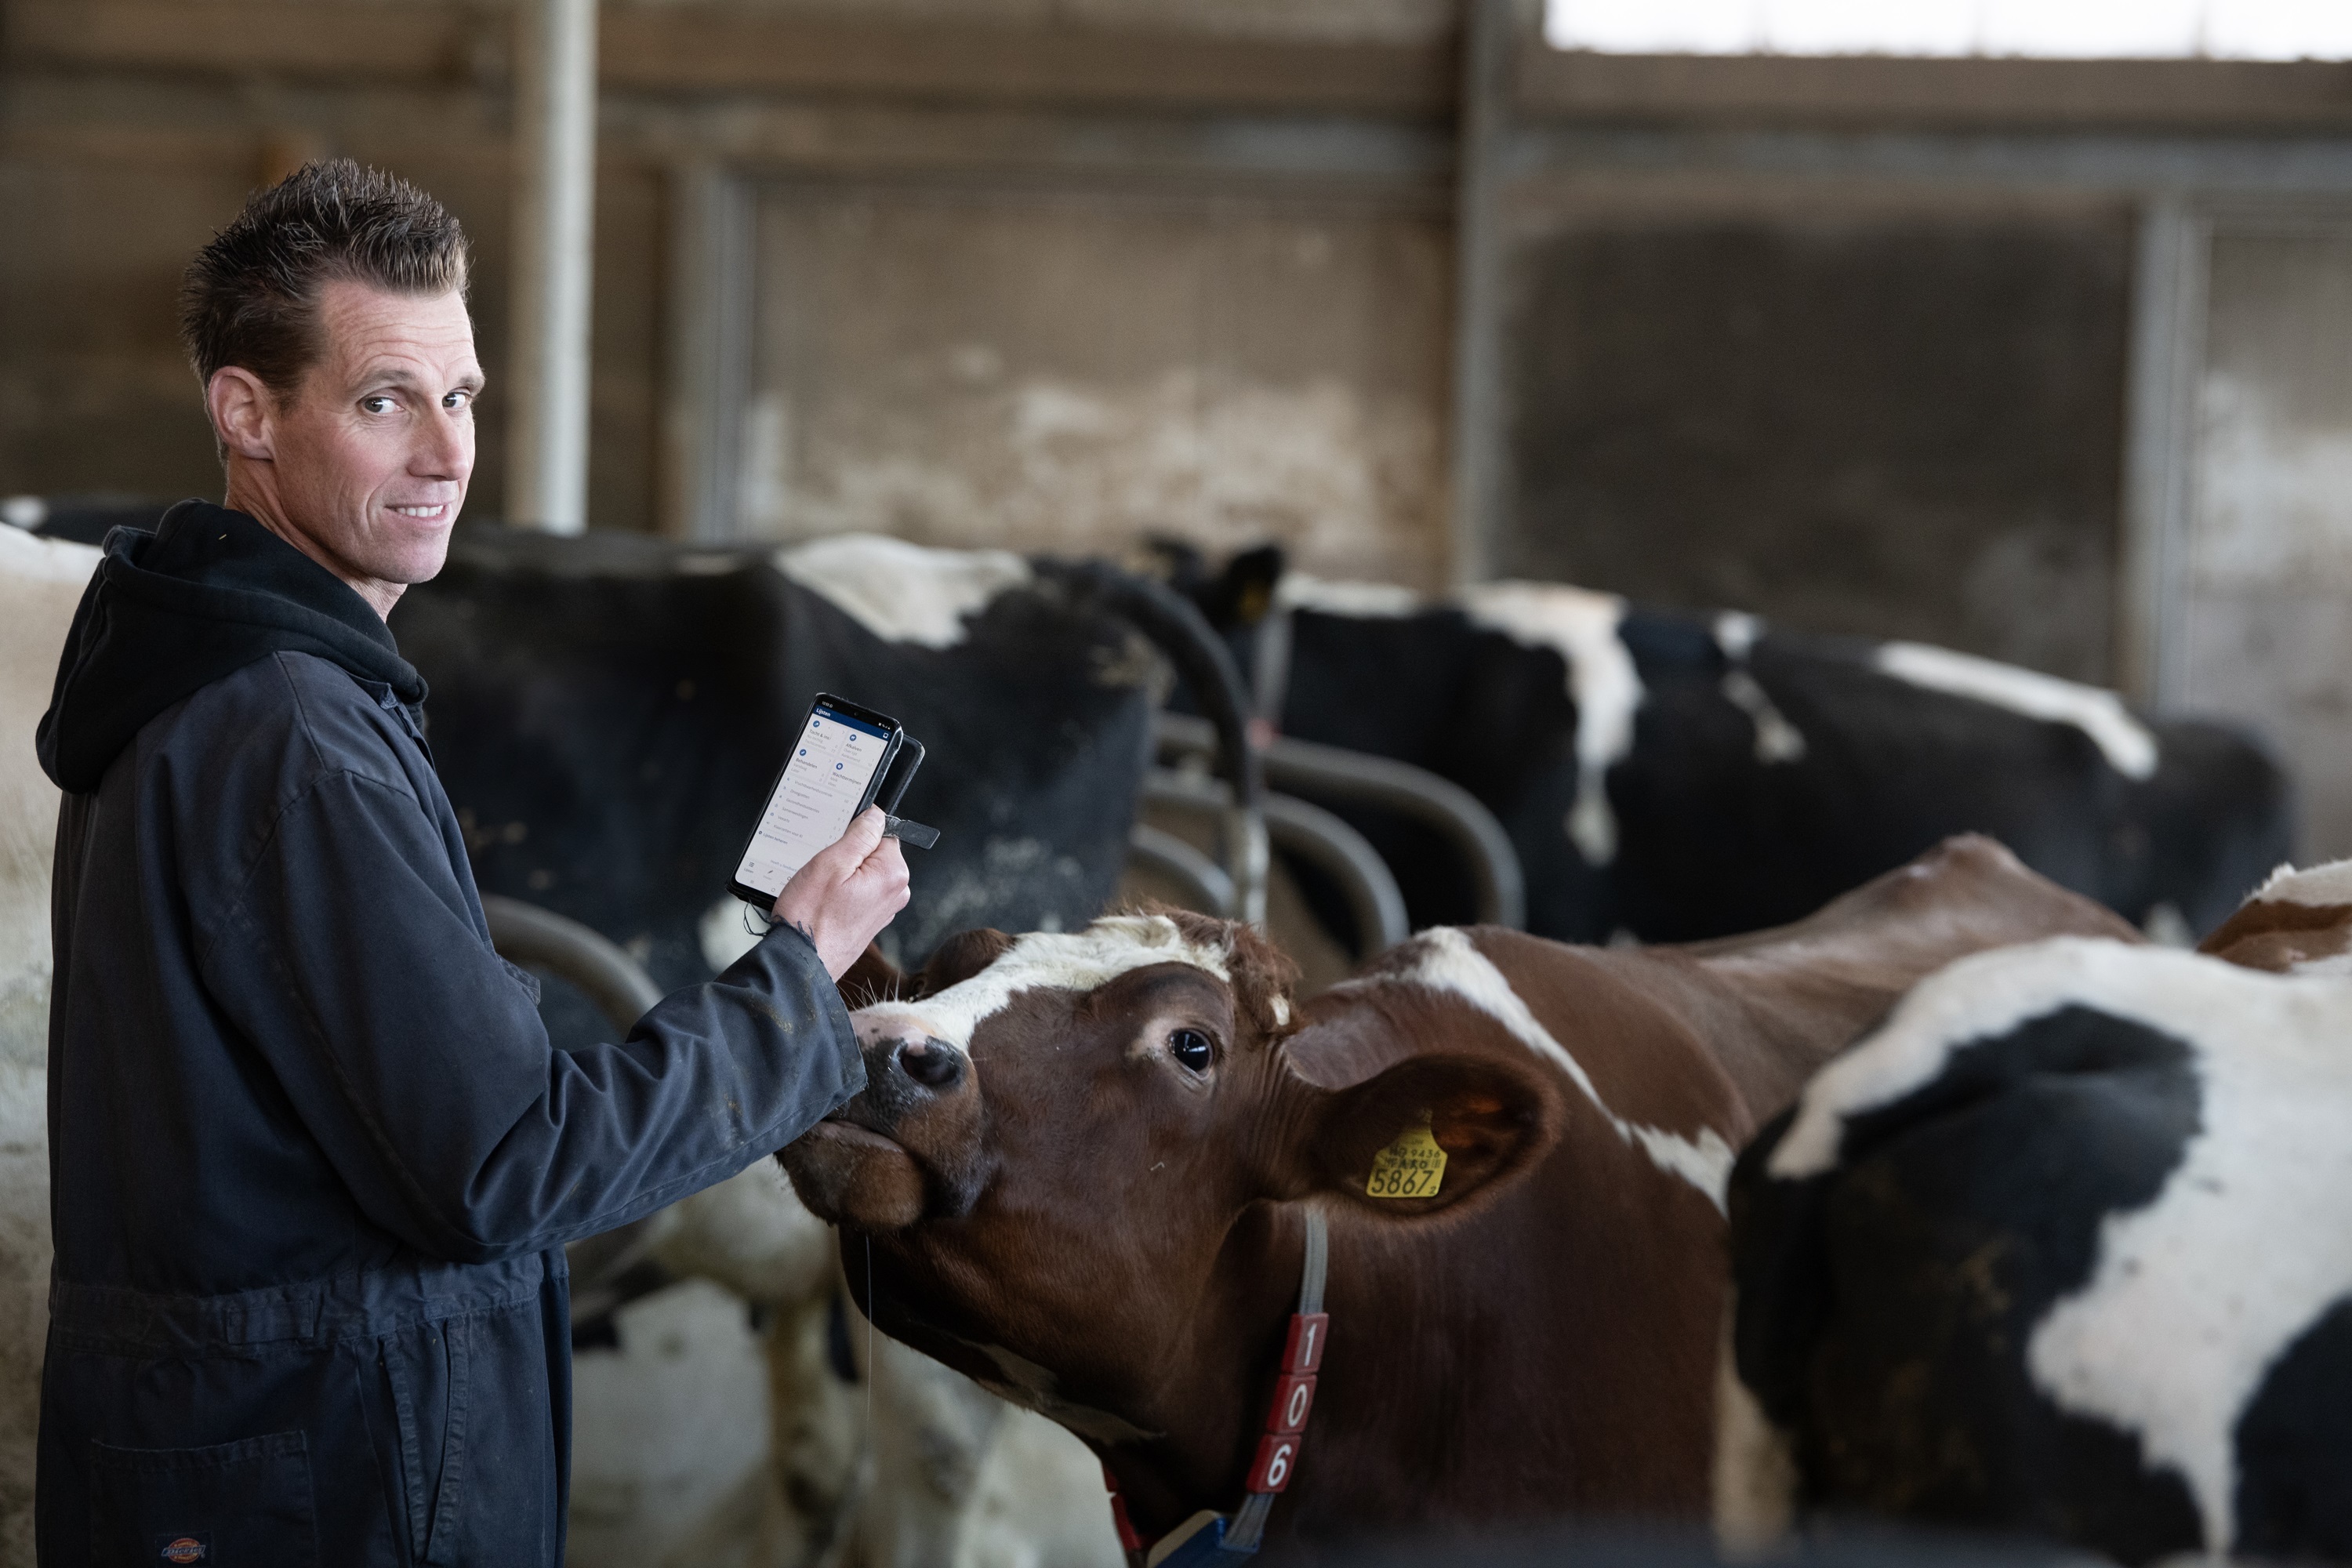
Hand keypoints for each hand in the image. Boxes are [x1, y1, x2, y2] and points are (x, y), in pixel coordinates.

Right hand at [774, 807, 911, 980]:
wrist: (801, 962)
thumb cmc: (811, 917)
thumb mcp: (830, 863)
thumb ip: (859, 834)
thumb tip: (876, 816)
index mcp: (893, 874)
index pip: (883, 833)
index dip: (855, 837)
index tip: (837, 851)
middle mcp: (896, 893)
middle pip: (874, 854)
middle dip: (849, 858)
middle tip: (826, 875)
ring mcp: (885, 909)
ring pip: (864, 873)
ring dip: (843, 877)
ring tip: (824, 893)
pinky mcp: (871, 921)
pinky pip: (859, 892)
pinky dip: (843, 893)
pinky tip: (826, 904)